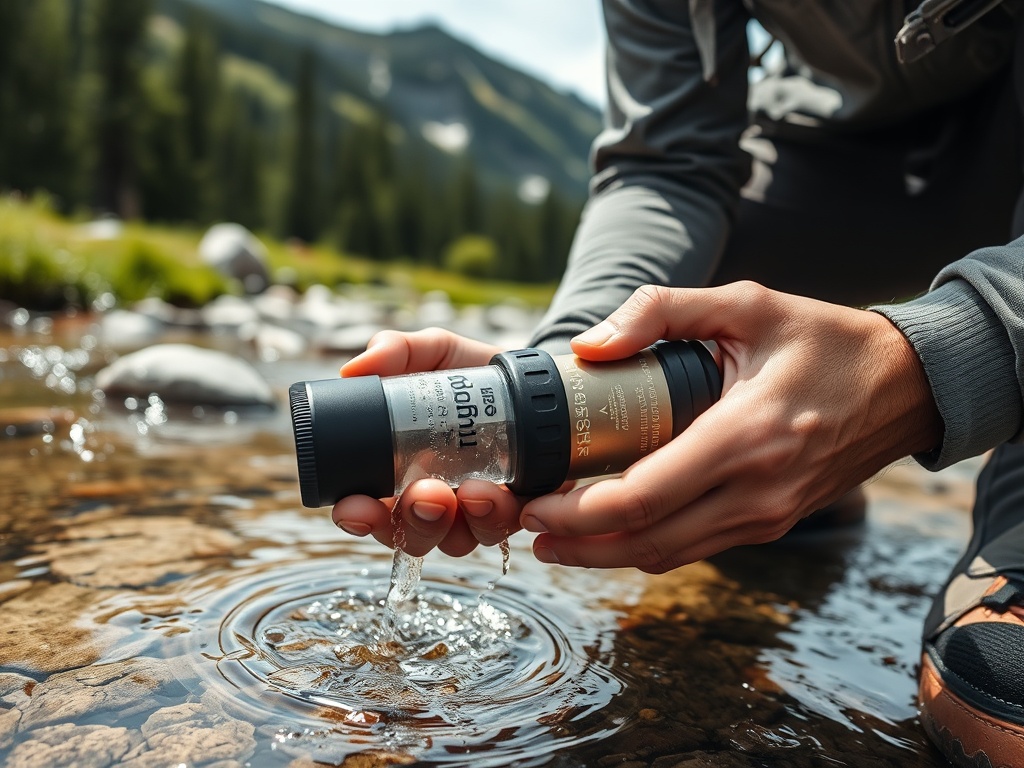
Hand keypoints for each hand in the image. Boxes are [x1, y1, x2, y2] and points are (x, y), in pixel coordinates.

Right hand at [330, 328, 526, 556]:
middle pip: (411, 534)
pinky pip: (502, 532)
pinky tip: (501, 497)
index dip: (357, 516)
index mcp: (400, 473)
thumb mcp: (436, 353)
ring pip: (456, 540)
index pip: (368, 509)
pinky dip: (498, 518)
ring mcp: (473, 514)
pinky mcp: (514, 513)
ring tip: (472, 492)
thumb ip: (397, 351)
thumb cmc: (471, 373)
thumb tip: (354, 368)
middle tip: (425, 493)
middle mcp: (433, 501)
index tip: (355, 507)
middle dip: (413, 521)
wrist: (532, 381)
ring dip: (461, 523)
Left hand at [520, 282, 942, 571]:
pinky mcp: (771, 523)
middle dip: (577, 545)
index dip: (576, 512)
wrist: (906, 386)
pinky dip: (645, 546)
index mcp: (745, 436)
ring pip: (667, 556)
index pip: (643, 497)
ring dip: (605, 555)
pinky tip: (611, 530)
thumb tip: (588, 346)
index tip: (533, 504)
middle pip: (645, 541)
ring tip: (554, 540)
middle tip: (528, 530)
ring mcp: (767, 516)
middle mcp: (757, 490)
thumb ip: (660, 311)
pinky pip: (694, 548)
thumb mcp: (745, 302)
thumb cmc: (824, 341)